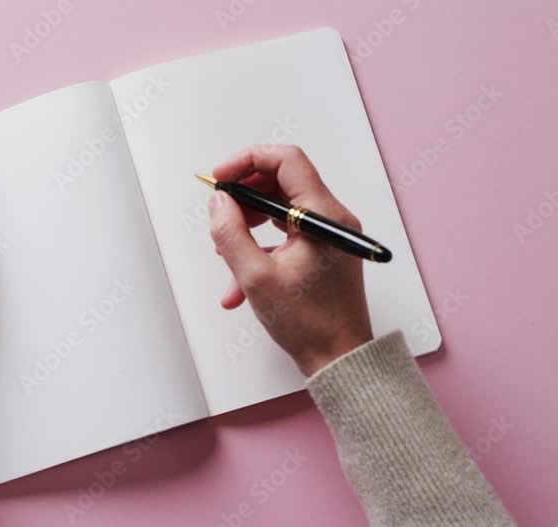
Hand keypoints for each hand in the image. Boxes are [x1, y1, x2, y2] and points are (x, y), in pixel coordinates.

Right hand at [208, 145, 372, 375]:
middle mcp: (332, 219)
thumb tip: (218, 202)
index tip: (220, 178)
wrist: (339, 358)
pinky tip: (240, 280)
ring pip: (281, 210)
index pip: (286, 161)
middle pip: (282, 182)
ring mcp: (329, 235)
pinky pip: (286, 235)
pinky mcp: (324, 252)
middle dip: (245, 193)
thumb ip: (231, 233)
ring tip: (225, 246)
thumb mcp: (256, 277)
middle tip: (219, 208)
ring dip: (249, 223)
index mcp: (323, 216)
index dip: (247, 161)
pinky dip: (261, 248)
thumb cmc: (310, 323)